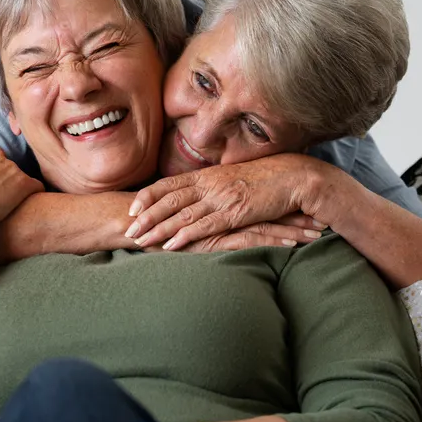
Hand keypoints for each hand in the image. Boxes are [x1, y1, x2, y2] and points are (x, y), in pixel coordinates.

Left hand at [126, 154, 323, 250]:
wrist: (294, 176)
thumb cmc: (266, 178)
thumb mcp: (233, 179)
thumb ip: (212, 187)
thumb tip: (196, 195)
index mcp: (207, 175)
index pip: (169, 184)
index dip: (148, 196)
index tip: (132, 208)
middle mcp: (209, 184)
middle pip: (168, 199)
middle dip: (145, 216)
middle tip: (126, 229)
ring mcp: (221, 197)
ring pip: (181, 214)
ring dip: (158, 229)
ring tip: (140, 241)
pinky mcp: (235, 212)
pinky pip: (204, 225)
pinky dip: (184, 236)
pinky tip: (170, 245)